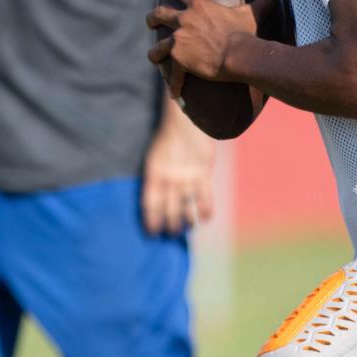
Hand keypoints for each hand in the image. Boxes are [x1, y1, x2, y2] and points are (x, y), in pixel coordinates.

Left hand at [142, 112, 214, 234]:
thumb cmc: (167, 139)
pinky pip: (205, 197)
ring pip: (187, 207)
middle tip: (171, 234)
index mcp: (154, 175)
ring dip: (187, 221)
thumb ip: (155, 179)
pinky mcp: (204, 174)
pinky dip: (206, 210)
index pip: (150, 205)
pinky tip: (205, 219)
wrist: (186, 122)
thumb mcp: (154, 159)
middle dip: (170, 226)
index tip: (152, 233)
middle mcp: (170, 180)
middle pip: (169, 210)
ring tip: (187, 228)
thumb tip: (156, 200)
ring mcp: (188, 177)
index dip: (151, 222)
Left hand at [146, 0, 276, 95]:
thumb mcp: (253, 14)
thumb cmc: (246, 34)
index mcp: (198, 5)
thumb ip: (262, 2)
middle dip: (152, 17)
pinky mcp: (179, 59)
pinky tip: (175, 93)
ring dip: (154, 52)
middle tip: (151, 21)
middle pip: (158, 14)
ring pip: (157, 46)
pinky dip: (174, 84)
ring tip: (154, 56)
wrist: (239, 55)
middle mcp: (184, 20)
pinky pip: (172, 73)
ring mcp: (179, 40)